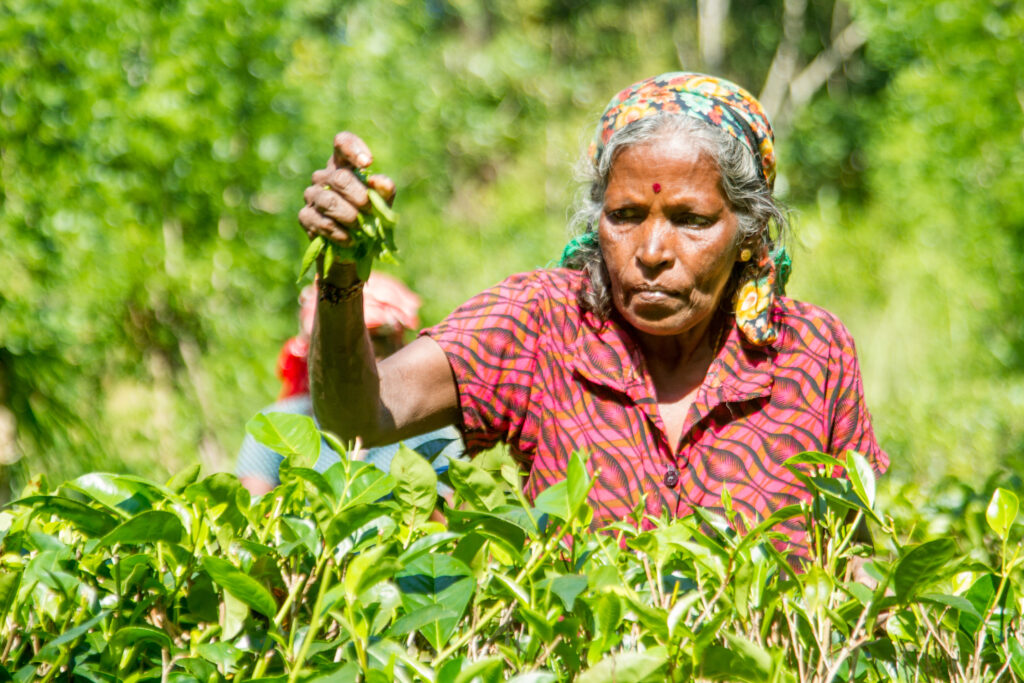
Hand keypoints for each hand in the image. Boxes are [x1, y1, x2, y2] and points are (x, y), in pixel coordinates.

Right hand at [298, 132, 395, 246]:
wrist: (354, 247)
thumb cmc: (369, 216)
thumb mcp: (382, 201)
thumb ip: (384, 190)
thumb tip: (380, 182)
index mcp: (343, 165)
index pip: (342, 142)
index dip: (353, 148)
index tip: (367, 163)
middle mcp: (323, 176)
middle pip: (340, 178)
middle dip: (359, 197)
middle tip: (370, 210)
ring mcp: (311, 196)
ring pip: (329, 201)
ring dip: (350, 216)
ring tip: (360, 227)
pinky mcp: (305, 217)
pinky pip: (322, 222)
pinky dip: (339, 233)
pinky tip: (349, 239)